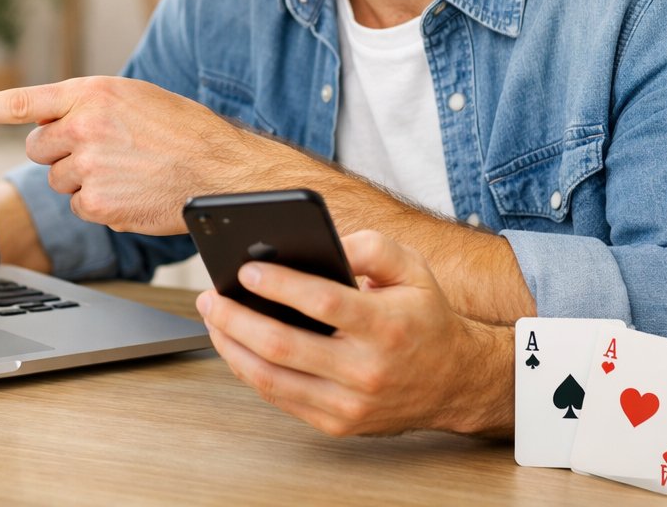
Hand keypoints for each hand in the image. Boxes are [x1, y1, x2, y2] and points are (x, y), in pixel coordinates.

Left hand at [0, 76, 257, 233]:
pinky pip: (78, 207)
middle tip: (99, 153)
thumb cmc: (184, 132)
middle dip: (58, 153)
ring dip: (83, 180)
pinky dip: (99, 205)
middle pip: (38, 147)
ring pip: (58, 180)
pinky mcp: (97, 203)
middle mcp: (84, 126)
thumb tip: (49, 121)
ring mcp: (88, 166)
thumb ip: (89, 105)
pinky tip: (130, 193)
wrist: (221, 171)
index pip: (22, 101)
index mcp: (92, 93)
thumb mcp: (134, 99)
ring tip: (126, 172)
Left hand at [195, 230, 510, 436]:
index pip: (323, 304)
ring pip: (272, 379)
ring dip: (231, 346)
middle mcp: (367, 371)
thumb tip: (322, 241)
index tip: (245, 270)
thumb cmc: (425, 317)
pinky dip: (249, 371)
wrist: (455, 382)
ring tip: (213, 318)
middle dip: (236, 318)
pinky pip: (279, 398)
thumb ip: (370, 246)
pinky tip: (234, 345)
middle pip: (283, 346)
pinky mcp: (337, 424)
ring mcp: (350, 405)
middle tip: (210, 296)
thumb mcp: (411, 268)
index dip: (280, 285)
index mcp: (387, 327)